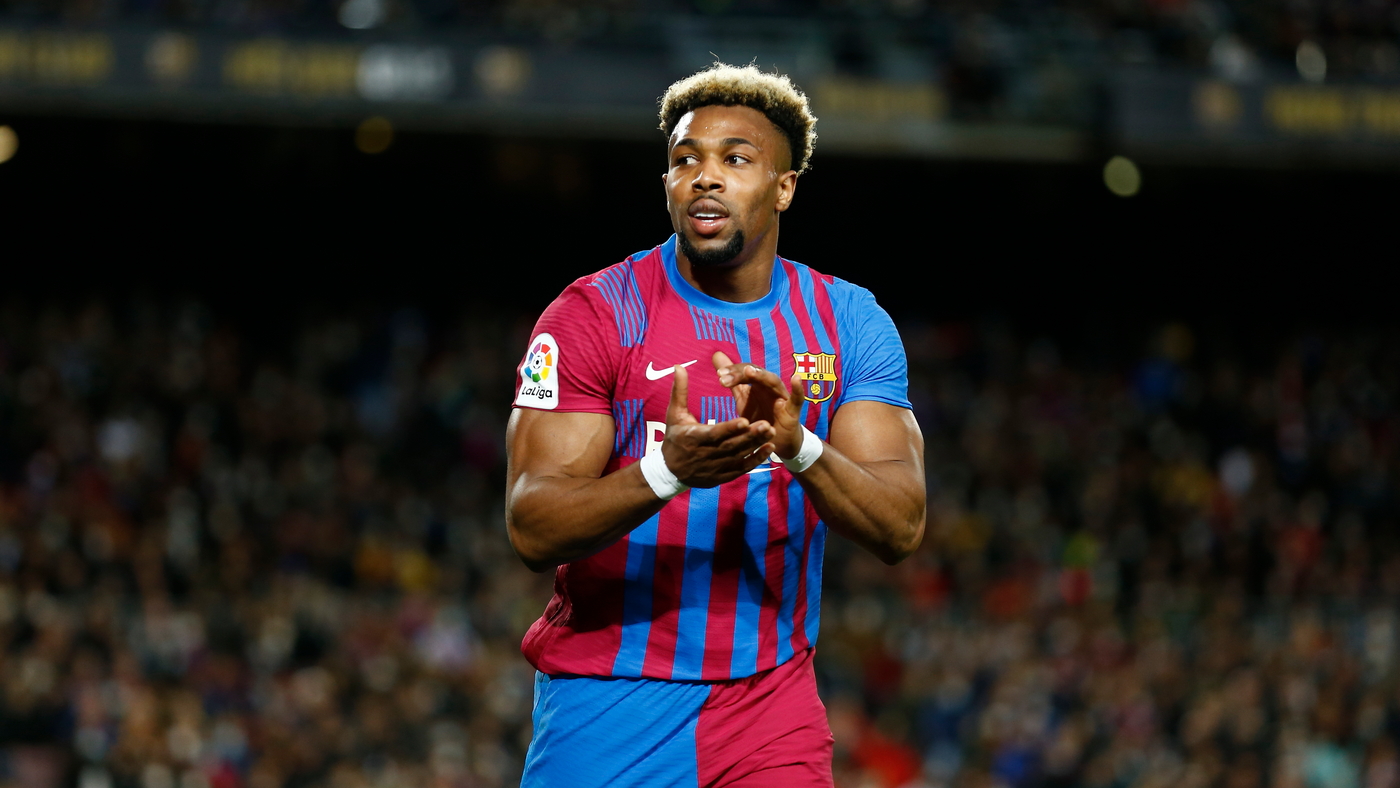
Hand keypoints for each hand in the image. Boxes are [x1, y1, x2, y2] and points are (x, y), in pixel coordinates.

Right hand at [660, 363, 775, 487]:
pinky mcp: (723, 476)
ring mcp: (715, 467)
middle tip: (766, 424)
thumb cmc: (674, 438)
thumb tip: (679, 366)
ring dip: (756, 445)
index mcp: (694, 438)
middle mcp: (705, 454)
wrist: (670, 472)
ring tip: (771, 432)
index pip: (715, 433)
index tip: (745, 419)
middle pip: (731, 445)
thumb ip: (679, 391)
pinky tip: (769, 448)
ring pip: (739, 456)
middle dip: (749, 435)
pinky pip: (742, 468)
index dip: (730, 428)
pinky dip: (756, 459)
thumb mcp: (674, 414)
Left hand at [712, 352, 805, 459]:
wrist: (776, 441)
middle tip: (724, 377)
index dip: (733, 372)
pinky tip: (795, 379)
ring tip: (749, 371)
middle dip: (740, 374)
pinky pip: (797, 398)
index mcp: (757, 383)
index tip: (719, 375)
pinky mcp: (792, 410)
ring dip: (761, 376)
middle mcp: (769, 386)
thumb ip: (732, 379)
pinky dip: (798, 389)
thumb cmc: (760, 416)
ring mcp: (781, 396)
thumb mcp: (742, 398)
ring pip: (772, 382)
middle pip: (756, 374)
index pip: (744, 371)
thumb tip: (717, 355)